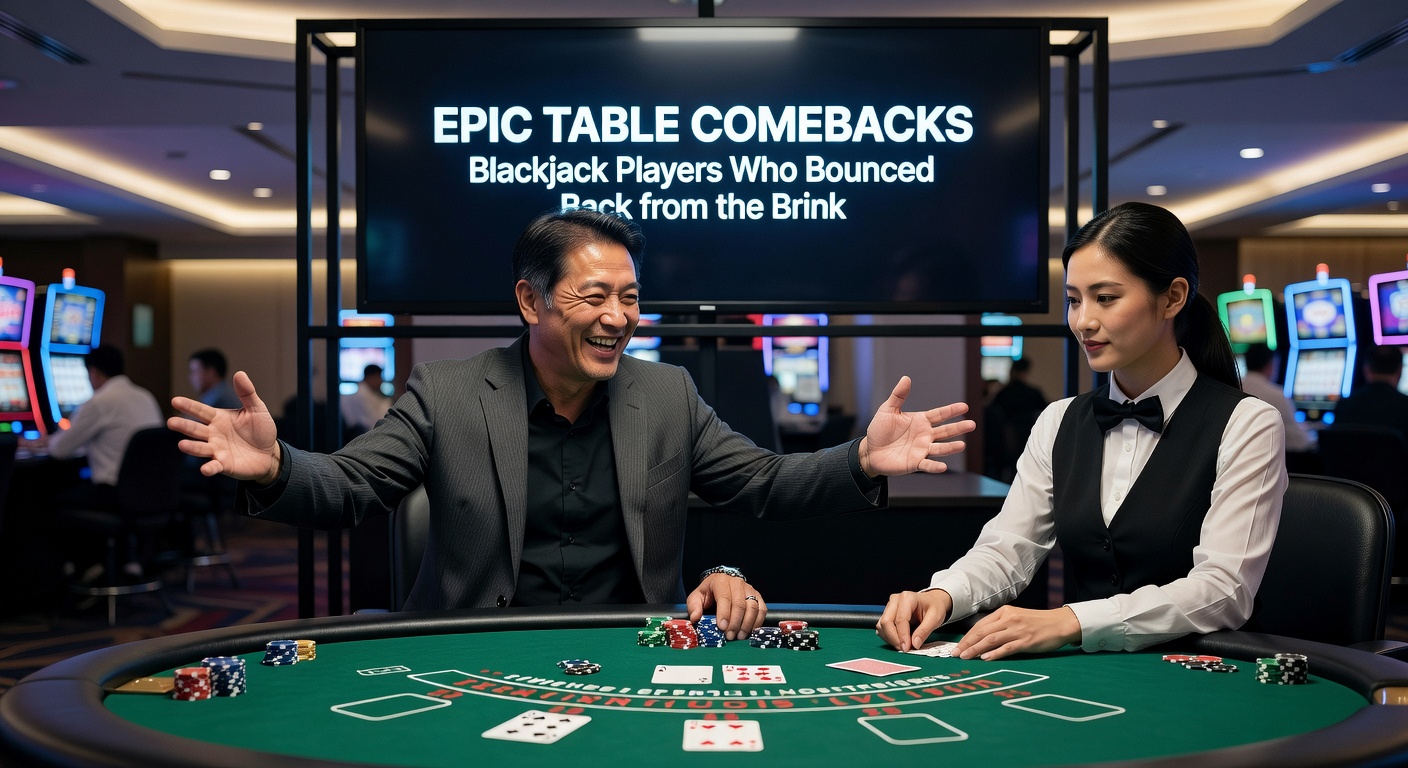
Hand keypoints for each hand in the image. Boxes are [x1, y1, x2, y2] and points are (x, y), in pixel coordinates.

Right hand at [166, 370, 280, 482]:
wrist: (270, 453)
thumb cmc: (261, 429)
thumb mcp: (257, 409)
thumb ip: (247, 393)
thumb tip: (239, 373)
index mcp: (219, 418)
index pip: (201, 411)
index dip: (188, 406)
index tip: (175, 401)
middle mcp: (214, 434)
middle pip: (196, 429)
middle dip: (184, 426)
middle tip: (171, 422)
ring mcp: (217, 450)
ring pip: (201, 448)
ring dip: (192, 447)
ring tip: (182, 445)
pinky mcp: (224, 464)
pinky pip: (214, 466)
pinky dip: (209, 468)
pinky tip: (205, 469)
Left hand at [686, 574, 766, 640]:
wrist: (722, 584)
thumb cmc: (708, 593)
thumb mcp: (696, 597)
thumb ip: (694, 607)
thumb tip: (695, 618)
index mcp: (720, 581)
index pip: (724, 597)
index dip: (724, 613)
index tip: (722, 627)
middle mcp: (737, 582)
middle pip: (740, 604)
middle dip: (735, 622)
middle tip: (730, 636)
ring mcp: (749, 589)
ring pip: (753, 607)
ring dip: (747, 624)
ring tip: (740, 636)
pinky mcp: (757, 596)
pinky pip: (762, 609)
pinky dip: (757, 622)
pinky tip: (750, 631)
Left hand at [859, 376, 974, 476]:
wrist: (870, 450)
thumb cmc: (880, 430)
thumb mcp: (888, 410)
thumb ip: (898, 395)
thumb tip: (906, 378)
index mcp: (920, 421)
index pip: (939, 414)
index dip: (951, 411)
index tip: (964, 407)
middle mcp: (924, 435)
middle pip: (945, 431)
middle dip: (958, 428)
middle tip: (972, 424)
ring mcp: (921, 449)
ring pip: (940, 448)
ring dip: (951, 448)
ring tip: (961, 445)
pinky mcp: (915, 463)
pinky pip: (927, 464)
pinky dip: (935, 466)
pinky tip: (943, 466)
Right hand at [877, 589, 951, 651]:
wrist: (932, 601)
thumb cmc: (934, 607)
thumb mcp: (935, 618)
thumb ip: (924, 631)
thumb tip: (914, 644)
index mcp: (907, 598)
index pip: (900, 620)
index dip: (902, 636)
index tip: (907, 648)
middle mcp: (895, 600)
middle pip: (886, 622)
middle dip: (893, 638)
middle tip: (904, 649)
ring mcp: (889, 606)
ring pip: (882, 625)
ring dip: (890, 638)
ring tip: (903, 645)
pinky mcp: (887, 613)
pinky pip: (882, 627)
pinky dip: (888, 637)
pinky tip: (899, 640)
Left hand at [952, 605, 1081, 660]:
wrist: (1060, 623)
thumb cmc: (1037, 623)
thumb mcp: (1016, 618)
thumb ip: (1000, 625)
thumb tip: (981, 638)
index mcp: (1004, 612)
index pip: (980, 625)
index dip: (966, 637)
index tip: (957, 647)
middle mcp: (1009, 619)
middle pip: (982, 632)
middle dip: (966, 644)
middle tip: (955, 654)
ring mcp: (1017, 630)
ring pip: (991, 640)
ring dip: (975, 649)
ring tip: (965, 657)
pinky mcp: (1026, 641)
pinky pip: (1007, 648)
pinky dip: (994, 653)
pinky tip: (985, 658)